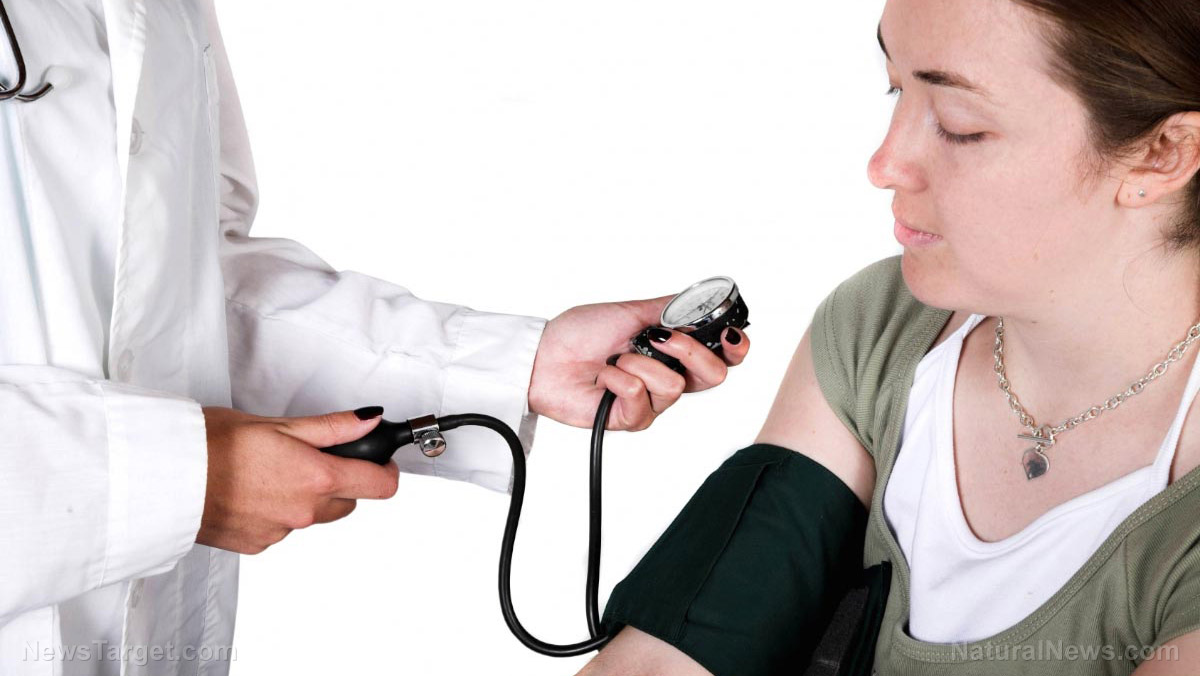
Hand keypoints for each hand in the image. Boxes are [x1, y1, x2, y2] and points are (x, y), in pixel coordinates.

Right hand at [198, 406, 399, 553]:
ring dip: (306, 497)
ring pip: (313, 516)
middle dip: (340, 481)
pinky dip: (276, 511)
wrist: (165, 479)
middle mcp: (304, 512)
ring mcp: (280, 532)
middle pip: (347, 503)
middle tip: (313, 458)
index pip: (379, 486)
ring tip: (271, 472)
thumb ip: (331, 427)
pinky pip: (282, 528)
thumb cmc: (212, 445)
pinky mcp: (257, 544)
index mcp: (316, 478)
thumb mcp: (278, 424)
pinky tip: (252, 491)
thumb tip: (369, 421)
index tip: (381, 460)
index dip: (386, 470)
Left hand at [528, 295, 749, 430]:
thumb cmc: (580, 333)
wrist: (544, 355)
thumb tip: (702, 301)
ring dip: (641, 364)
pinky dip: (620, 381)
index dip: (735, 348)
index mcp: (674, 350)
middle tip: (660, 339)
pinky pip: (641, 400)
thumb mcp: (631, 310)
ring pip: (675, 388)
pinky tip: (604, 376)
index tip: (728, 334)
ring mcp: (651, 400)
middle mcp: (668, 376)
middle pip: (714, 377)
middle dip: (691, 352)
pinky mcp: (630, 419)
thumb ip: (671, 309)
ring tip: (616, 358)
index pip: (722, 356)